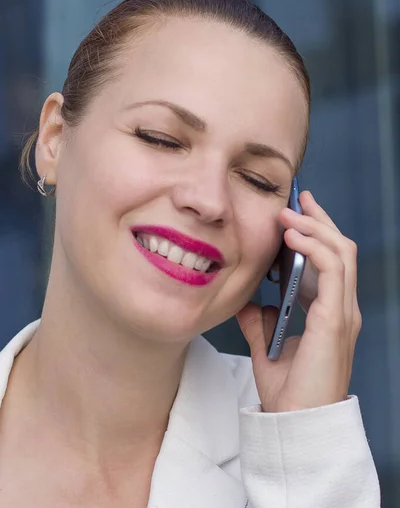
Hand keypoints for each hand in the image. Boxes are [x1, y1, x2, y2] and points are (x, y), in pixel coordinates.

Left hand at [236, 190, 361, 412]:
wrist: (296, 424)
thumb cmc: (289, 392)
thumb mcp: (267, 347)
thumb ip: (260, 322)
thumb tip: (250, 302)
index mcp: (330, 313)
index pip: (331, 261)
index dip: (317, 233)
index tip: (297, 212)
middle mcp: (342, 308)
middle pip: (341, 249)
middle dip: (320, 220)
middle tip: (299, 198)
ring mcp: (342, 312)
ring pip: (341, 253)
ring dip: (315, 227)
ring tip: (289, 213)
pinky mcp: (334, 319)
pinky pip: (332, 270)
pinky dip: (315, 247)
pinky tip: (293, 235)